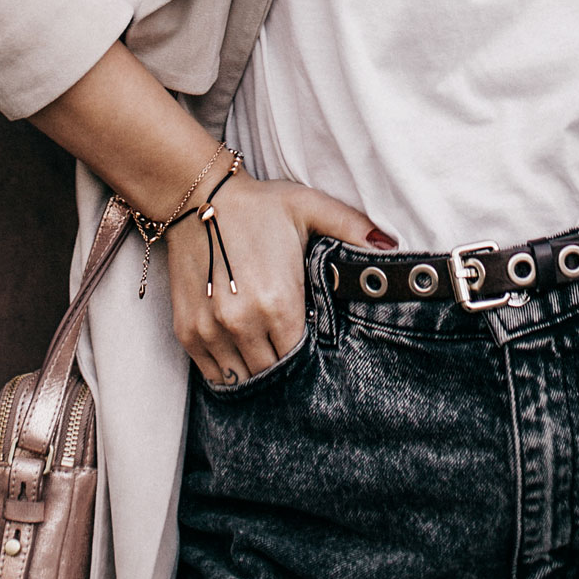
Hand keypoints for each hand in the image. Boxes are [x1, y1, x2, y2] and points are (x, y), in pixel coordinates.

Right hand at [167, 171, 394, 387]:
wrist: (196, 198)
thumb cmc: (258, 206)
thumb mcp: (309, 208)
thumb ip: (352, 229)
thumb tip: (390, 249)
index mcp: (279, 301)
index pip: (301, 357)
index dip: (310, 358)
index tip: (314, 350)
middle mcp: (243, 322)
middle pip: (273, 373)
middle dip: (286, 371)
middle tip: (294, 360)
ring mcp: (212, 330)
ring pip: (242, 380)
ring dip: (257, 376)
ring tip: (268, 361)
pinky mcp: (188, 330)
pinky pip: (212, 374)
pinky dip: (228, 374)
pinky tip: (242, 360)